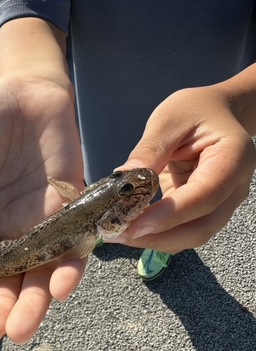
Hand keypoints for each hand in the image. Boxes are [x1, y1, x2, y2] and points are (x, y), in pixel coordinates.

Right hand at [0, 76, 84, 342]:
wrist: (26, 92)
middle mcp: (16, 229)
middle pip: (15, 278)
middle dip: (7, 307)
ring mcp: (46, 220)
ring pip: (45, 269)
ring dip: (36, 299)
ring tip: (25, 325)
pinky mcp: (74, 207)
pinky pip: (75, 242)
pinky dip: (69, 265)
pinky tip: (60, 286)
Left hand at [114, 86, 255, 252]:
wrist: (216, 113)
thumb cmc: (195, 110)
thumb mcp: (169, 120)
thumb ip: (150, 150)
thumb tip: (123, 183)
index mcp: (232, 159)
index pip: (204, 196)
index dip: (169, 215)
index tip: (134, 225)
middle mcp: (233, 188)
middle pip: (200, 228)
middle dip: (157, 237)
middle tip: (117, 233)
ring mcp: (220, 203)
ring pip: (191, 235)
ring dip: (154, 240)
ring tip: (117, 232)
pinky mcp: (203, 211)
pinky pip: (182, 230)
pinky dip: (156, 233)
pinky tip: (129, 227)